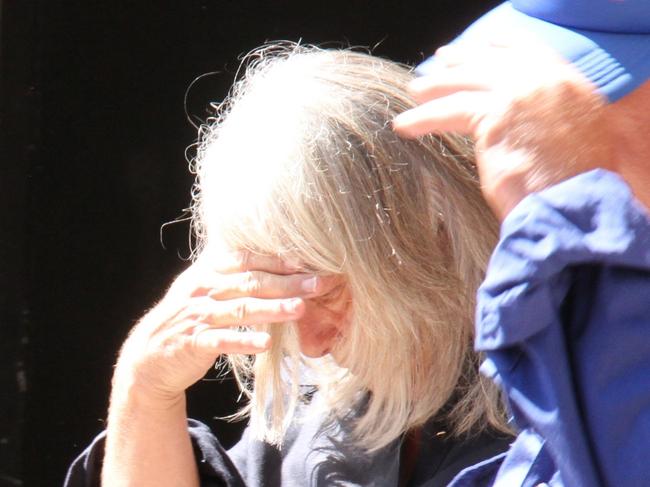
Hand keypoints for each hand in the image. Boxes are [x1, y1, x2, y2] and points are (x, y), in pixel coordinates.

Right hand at [112, 250, 328, 404]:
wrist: (149, 355)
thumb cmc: (187, 318)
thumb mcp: (203, 288)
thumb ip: (231, 273)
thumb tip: (271, 259)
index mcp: (207, 272)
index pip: (246, 260)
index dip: (276, 259)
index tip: (306, 261)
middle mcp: (202, 289)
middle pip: (250, 282)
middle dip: (287, 282)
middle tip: (318, 284)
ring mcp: (197, 315)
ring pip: (240, 309)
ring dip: (273, 309)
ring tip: (301, 309)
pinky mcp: (194, 342)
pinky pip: (222, 340)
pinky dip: (244, 341)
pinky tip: (266, 343)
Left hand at [393, 37, 613, 218]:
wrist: (575, 204)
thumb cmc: (576, 190)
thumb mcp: (577, 141)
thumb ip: (551, 120)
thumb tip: (523, 122)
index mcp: (570, 85)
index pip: (531, 50)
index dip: (503, 46)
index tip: (484, 44)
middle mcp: (546, 81)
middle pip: (494, 62)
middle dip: (463, 61)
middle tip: (441, 62)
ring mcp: (520, 94)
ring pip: (468, 82)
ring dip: (437, 87)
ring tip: (415, 92)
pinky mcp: (493, 116)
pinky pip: (449, 111)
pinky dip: (423, 119)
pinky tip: (404, 125)